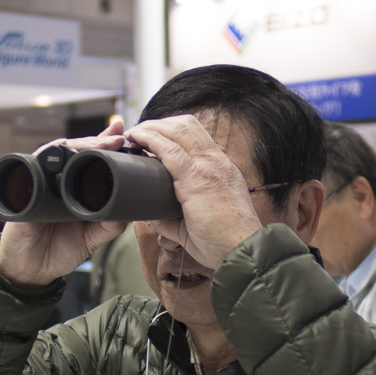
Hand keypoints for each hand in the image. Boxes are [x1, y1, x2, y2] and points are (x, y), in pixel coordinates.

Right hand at [0, 119, 129, 288]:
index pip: (91, 160)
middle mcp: (58, 182)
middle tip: (117, 137)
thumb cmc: (59, 252)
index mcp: (75, 189)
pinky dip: (47, 154)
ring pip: (58, 152)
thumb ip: (108, 224)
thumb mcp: (91, 239)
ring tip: (99, 142)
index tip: (123, 136)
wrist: (32, 272)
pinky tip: (62, 147)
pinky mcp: (24, 190)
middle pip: (76, 151)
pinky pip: (33, 165)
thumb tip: (128, 209)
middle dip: (98, 140)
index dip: (105, 145)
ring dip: (79, 144)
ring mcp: (41, 183)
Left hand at [123, 115, 261, 269]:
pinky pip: (169, 150)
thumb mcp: (199, 221)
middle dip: (158, 123)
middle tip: (138, 132)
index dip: (172, 130)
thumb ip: (173, 217)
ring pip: (176, 130)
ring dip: (151, 127)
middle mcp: (216, 162)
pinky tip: (136, 138)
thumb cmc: (224, 242)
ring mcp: (208, 167)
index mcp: (221, 168)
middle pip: (186, 125)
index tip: (152, 136)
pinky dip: (149, 139)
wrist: (242, 251)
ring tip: (133, 134)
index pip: (196, 136)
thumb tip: (151, 216)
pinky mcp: (196, 178)